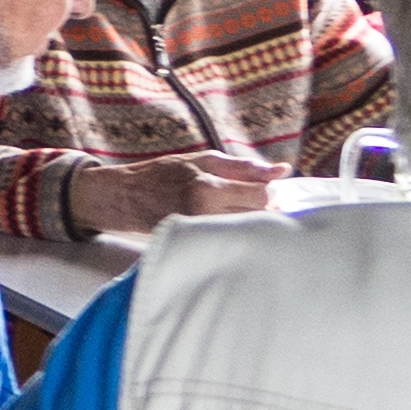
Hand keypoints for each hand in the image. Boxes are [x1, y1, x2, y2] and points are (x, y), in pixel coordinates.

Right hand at [73, 151, 280, 234]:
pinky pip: (230, 242)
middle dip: (262, 210)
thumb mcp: (205, 160)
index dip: (268, 192)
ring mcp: (200, 236)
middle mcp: (205, 217)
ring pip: (246, 233)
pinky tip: (226, 227)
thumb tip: (283, 171)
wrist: (127, 198)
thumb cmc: (166, 174)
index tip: (260, 188)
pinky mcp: (196, 248)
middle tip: (248, 202)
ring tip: (235, 213)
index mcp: (208, 190)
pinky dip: (235, 235)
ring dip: (250, 224)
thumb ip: (245, 167)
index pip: (261, 197)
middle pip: (258, 219)